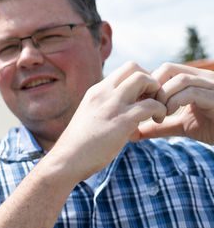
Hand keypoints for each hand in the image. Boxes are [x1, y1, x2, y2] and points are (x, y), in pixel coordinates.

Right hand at [49, 61, 166, 178]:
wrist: (66, 160)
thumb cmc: (78, 146)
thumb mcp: (89, 118)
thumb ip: (104, 109)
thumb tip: (122, 113)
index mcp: (95, 92)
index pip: (123, 70)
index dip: (138, 79)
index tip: (142, 97)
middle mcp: (103, 93)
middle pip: (134, 67)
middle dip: (149, 80)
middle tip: (152, 99)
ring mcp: (112, 105)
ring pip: (144, 79)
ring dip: (157, 92)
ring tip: (157, 109)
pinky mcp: (123, 121)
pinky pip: (151, 105)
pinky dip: (160, 110)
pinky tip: (157, 121)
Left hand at [137, 62, 213, 143]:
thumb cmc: (213, 129)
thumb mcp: (182, 126)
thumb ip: (160, 126)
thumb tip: (134, 133)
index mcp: (193, 81)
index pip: (164, 70)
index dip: (148, 84)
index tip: (139, 102)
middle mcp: (203, 78)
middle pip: (168, 68)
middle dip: (153, 87)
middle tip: (147, 106)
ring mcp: (212, 85)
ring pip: (181, 79)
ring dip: (163, 96)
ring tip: (159, 114)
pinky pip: (193, 92)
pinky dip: (175, 102)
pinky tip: (169, 114)